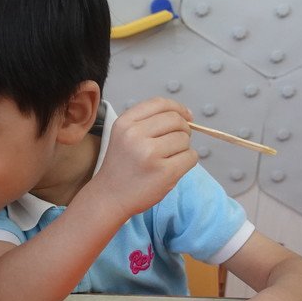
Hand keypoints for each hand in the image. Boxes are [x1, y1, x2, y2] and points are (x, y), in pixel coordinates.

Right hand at [91, 98, 197, 220]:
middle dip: (183, 129)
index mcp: (125, 123)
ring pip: (185, 139)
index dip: (178, 108)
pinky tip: (173, 167)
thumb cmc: (122, 166)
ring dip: (183, 148)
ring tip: (167, 158)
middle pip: (176, 120)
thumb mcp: (124, 135)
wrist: (110, 196)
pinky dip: (187, 161)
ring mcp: (150, 153)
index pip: (160, 104)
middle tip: (176, 142)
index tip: (186, 116)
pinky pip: (191, 156)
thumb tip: (186, 116)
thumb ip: (149, 121)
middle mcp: (135, 135)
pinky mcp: (164, 172)